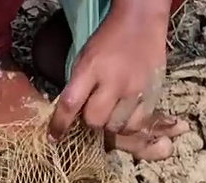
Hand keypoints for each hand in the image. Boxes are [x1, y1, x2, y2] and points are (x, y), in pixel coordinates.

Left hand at [47, 2, 173, 141]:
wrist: (141, 23)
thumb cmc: (108, 41)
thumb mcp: (85, 58)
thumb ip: (78, 86)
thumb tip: (71, 116)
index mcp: (91, 68)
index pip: (70, 104)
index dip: (59, 125)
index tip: (53, 137)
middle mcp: (113, 81)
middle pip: (95, 120)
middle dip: (90, 121)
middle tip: (93, 111)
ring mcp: (134, 89)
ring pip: (116, 126)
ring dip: (109, 124)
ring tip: (111, 112)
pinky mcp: (151, 94)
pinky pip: (137, 124)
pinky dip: (128, 125)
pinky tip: (126, 115)